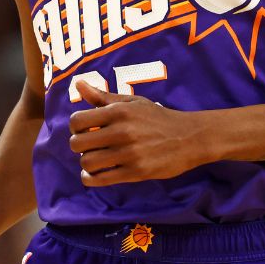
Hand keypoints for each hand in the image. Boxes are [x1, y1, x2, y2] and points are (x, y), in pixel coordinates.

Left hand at [68, 80, 211, 185]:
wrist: (189, 137)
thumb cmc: (157, 118)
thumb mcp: (132, 102)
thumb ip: (103, 97)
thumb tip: (78, 84)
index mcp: (119, 111)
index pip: (77, 121)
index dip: (75, 127)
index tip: (83, 129)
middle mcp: (122, 131)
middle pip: (78, 143)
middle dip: (78, 145)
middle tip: (87, 146)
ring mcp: (129, 153)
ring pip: (88, 162)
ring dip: (86, 162)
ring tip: (93, 159)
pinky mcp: (136, 172)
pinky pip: (101, 179)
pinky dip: (90, 178)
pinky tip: (93, 174)